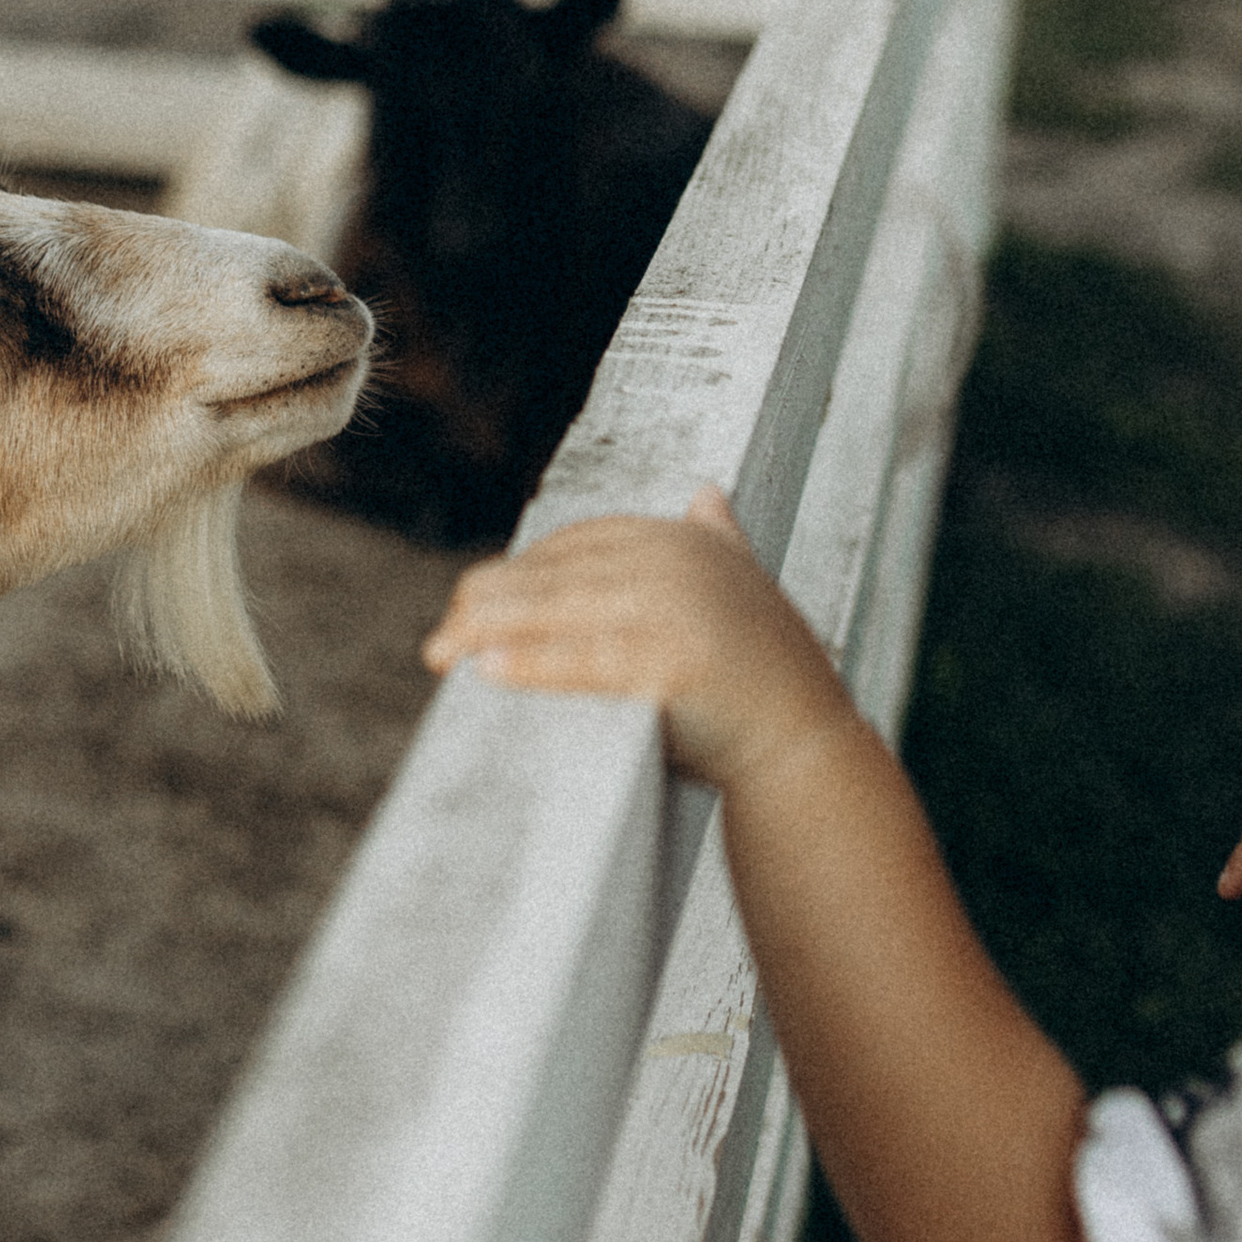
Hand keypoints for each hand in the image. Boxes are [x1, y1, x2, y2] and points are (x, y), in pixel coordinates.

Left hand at [422, 487, 859, 796]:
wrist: (805, 747)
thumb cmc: (763, 679)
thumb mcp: (741, 589)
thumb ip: (719, 539)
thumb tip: (706, 493)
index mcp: (680, 538)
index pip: (573, 547)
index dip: (515, 577)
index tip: (470, 605)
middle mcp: (676, 560)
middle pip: (554, 577)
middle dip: (486, 608)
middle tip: (436, 644)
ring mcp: (677, 607)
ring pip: (558, 614)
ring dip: (488, 632)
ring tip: (442, 654)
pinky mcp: (675, 660)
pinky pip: (584, 661)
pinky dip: (530, 663)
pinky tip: (487, 670)